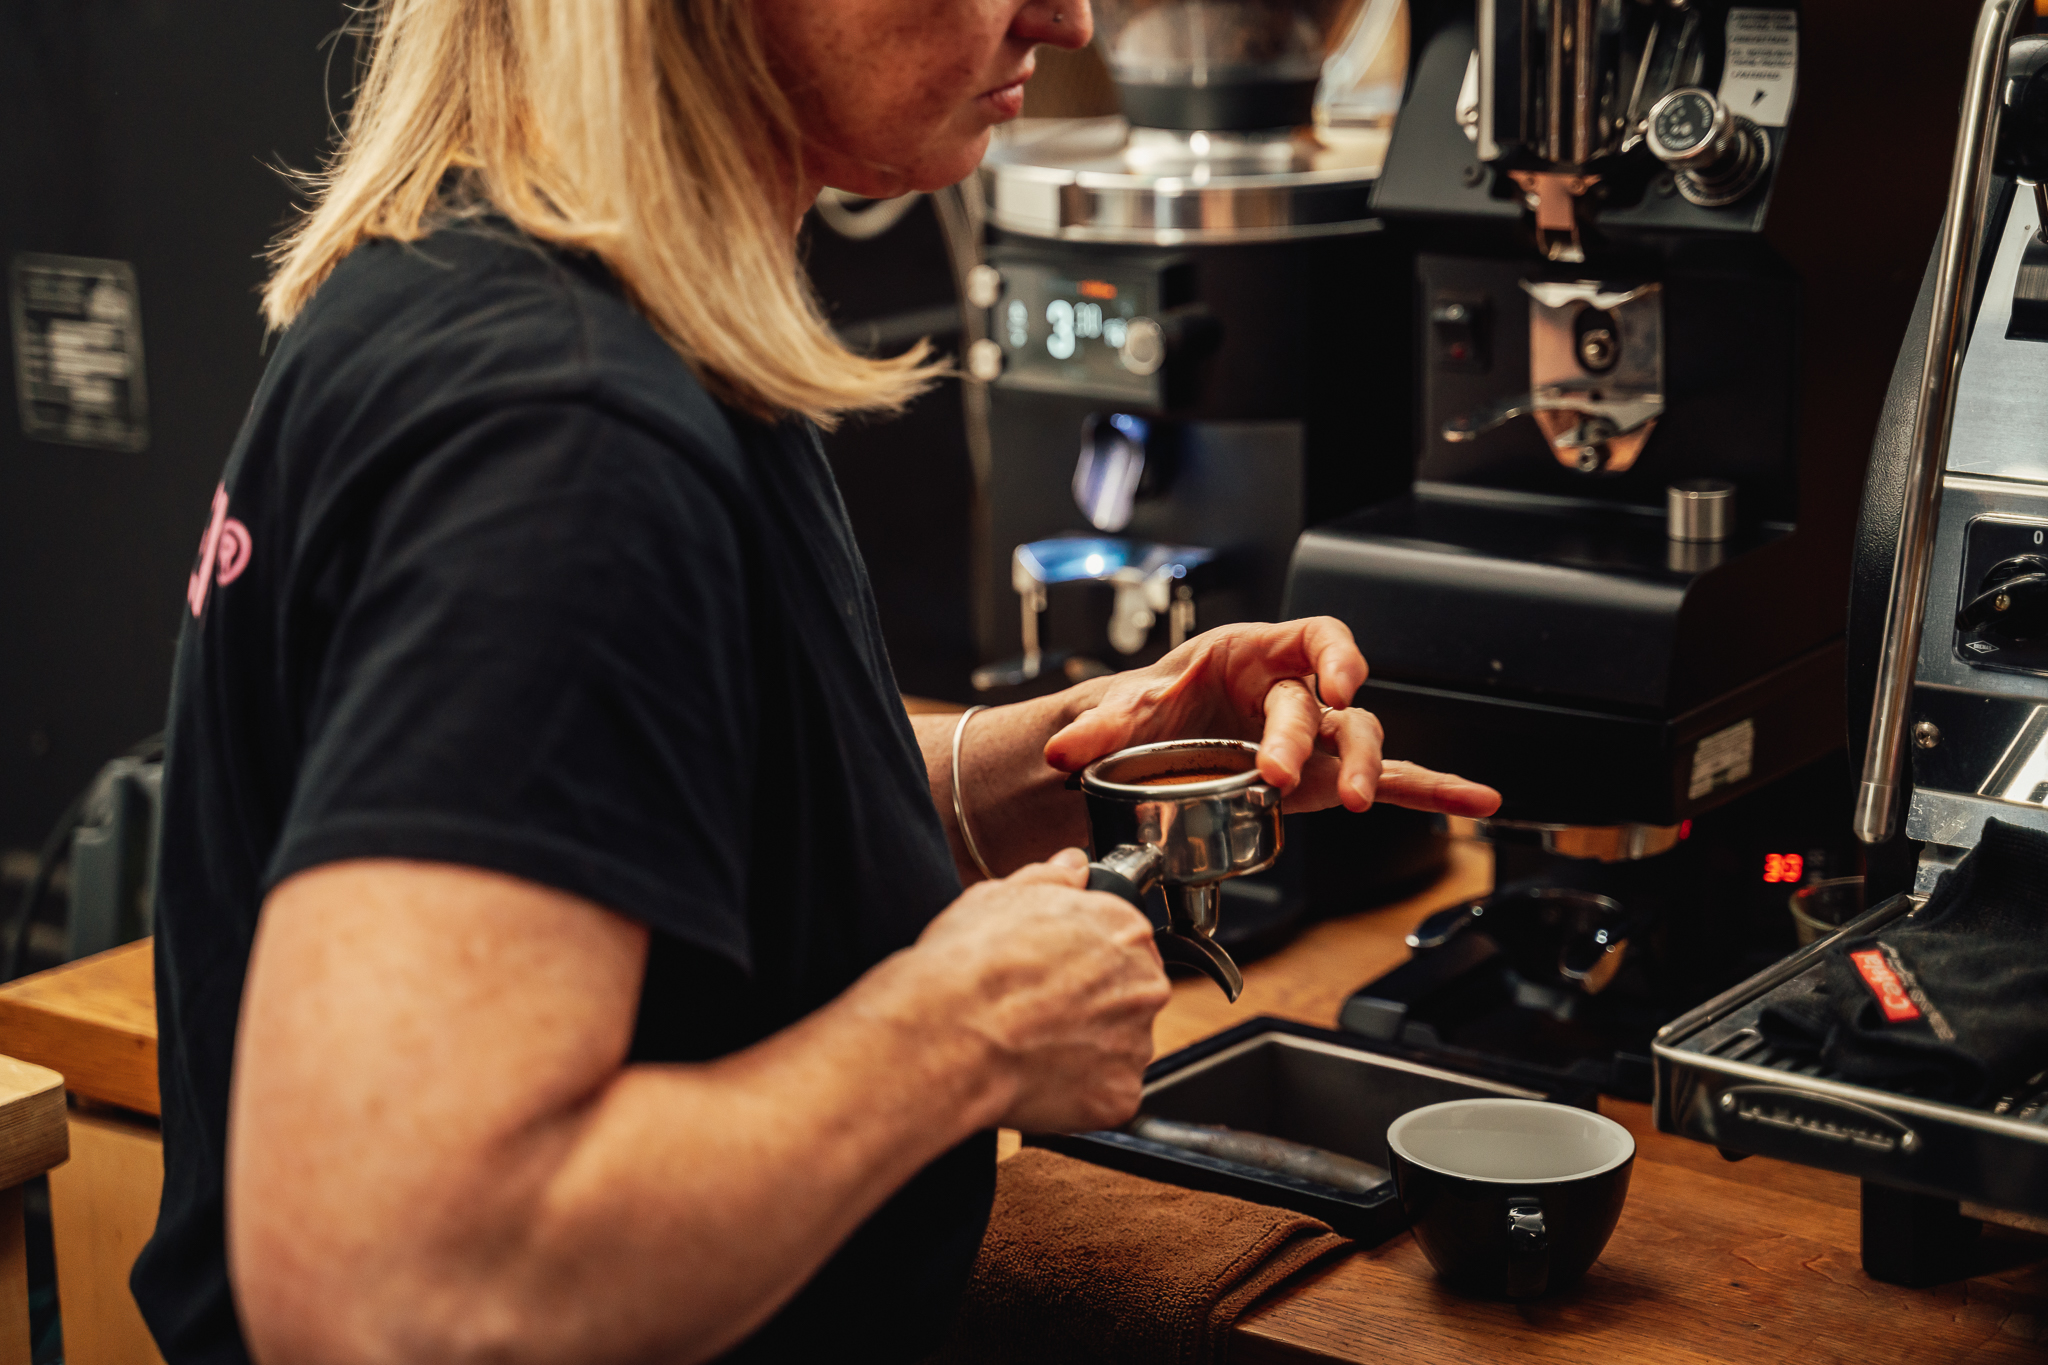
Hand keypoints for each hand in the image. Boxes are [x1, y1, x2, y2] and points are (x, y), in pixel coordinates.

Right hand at [909, 849, 1169, 1132]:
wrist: (948, 1034)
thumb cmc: (968, 965)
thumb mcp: (999, 897)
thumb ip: (1050, 880)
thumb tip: (1072, 867)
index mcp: (1123, 928)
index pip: (1124, 941)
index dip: (1084, 958)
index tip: (1056, 971)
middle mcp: (1142, 983)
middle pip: (1128, 995)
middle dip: (1092, 1004)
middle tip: (1039, 1009)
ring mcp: (1135, 1043)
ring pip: (1119, 1046)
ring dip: (1087, 1049)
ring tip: (1031, 1044)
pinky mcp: (1119, 1095)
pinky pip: (1106, 1095)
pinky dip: (1079, 1093)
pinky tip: (1038, 1077)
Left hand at [1042, 618, 1501, 817]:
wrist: (1157, 743)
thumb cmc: (1160, 707)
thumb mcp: (1128, 710)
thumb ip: (1099, 726)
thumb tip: (1064, 747)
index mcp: (1260, 653)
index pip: (1317, 637)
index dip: (1332, 655)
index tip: (1330, 681)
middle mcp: (1299, 691)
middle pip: (1326, 707)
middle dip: (1307, 737)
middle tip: (1277, 773)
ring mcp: (1317, 739)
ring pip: (1360, 743)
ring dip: (1366, 772)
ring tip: (1358, 802)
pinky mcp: (1326, 779)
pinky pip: (1392, 780)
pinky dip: (1435, 792)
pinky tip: (1477, 802)